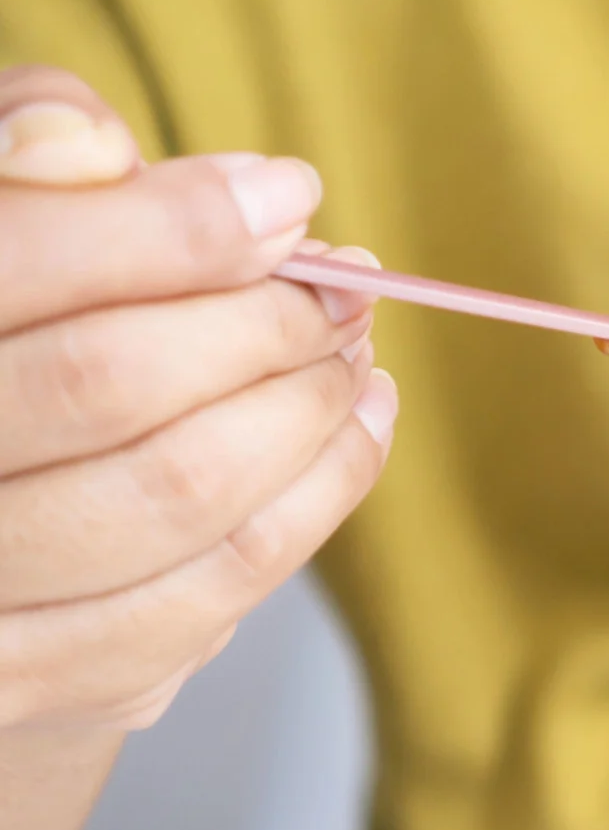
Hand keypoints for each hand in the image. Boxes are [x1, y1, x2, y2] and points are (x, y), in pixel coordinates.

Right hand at [0, 66, 396, 736]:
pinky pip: (210, 598)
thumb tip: (101, 147)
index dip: (172, 225)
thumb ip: (17, 160)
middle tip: (342, 284)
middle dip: (260, 322)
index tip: (291, 197)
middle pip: (109, 381)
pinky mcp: (27, 682)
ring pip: (180, 496)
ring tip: (355, 354)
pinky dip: (313, 502)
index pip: (20, 263)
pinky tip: (354, 433)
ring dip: (306, 414)